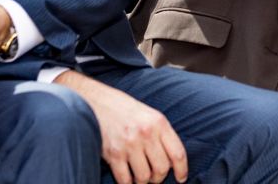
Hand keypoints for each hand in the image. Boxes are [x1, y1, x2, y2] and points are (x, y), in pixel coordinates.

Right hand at [54, 70, 187, 183]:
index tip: (180, 178)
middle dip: (159, 178)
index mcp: (159, 122)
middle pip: (162, 169)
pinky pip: (125, 180)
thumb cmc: (124, 109)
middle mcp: (145, 133)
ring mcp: (129, 144)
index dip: (182, 170)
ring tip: (140, 176)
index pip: (177, 153)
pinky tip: (127, 177)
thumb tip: (173, 160)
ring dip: (143, 181)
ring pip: (144, 177)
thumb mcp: (149, 114)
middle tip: (154, 176)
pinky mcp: (113, 154)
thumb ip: (162, 134)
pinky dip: (127, 183)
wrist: (96, 102)